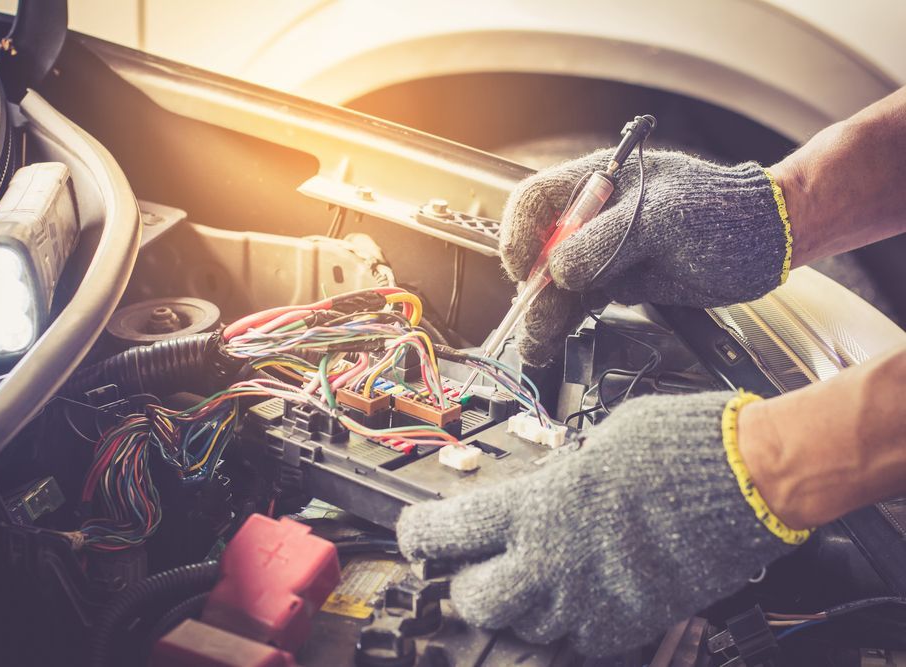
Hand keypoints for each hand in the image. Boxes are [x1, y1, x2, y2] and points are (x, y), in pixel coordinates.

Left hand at [396, 391, 793, 655]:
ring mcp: (589, 600)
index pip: (446, 531)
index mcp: (535, 505)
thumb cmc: (673, 448)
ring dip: (518, 608)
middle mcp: (551, 560)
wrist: (744, 484)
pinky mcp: (627, 625)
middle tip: (475, 568)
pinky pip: (577, 643)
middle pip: (475, 600)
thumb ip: (557, 479)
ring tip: (532, 582)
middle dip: (465, 586)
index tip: (416, 534)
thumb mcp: (595, 447)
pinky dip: (567, 628)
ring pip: (525, 627)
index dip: (419, 535)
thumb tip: (543, 491)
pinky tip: (577, 600)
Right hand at [500, 149, 789, 365]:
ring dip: (543, 313)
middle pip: (540, 249)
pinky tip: (550, 341)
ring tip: (536, 344)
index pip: (537, 201)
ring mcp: (604, 251)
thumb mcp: (660, 220)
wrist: (764, 243)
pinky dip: (563, 322)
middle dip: (532, 287)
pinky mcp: (617, 281)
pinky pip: (578, 302)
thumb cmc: (723, 212)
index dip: (521, 233)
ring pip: (556, 284)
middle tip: (530, 320)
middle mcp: (593, 218)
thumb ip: (604, 244)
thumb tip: (559, 272)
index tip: (525, 268)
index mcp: (599, 183)